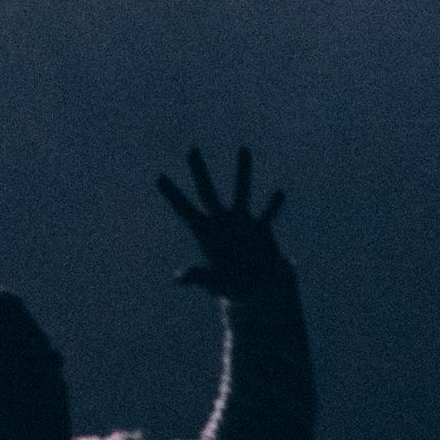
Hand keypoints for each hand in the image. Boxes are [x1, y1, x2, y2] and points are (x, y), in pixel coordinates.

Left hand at [157, 146, 288, 296]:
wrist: (259, 290)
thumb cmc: (233, 287)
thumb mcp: (216, 283)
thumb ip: (199, 277)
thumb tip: (179, 278)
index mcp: (205, 234)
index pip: (185, 210)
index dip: (172, 195)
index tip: (159, 178)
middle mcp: (221, 222)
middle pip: (207, 192)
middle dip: (199, 172)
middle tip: (191, 150)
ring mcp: (242, 222)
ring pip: (241, 192)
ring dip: (242, 172)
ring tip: (244, 149)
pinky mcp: (261, 229)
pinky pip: (268, 214)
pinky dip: (273, 205)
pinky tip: (279, 194)